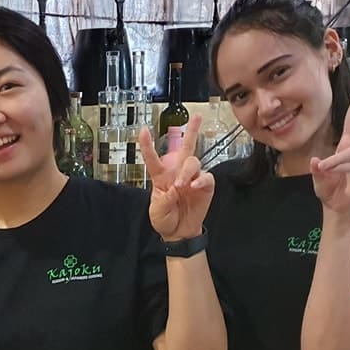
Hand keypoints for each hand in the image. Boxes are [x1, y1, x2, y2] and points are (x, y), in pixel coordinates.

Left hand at [139, 114, 214, 241]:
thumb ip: (164, 199)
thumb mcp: (157, 211)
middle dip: (192, 131)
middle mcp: (178, 173)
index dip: (148, 145)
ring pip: (193, 162)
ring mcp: (192, 178)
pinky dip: (201, 181)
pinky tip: (195, 187)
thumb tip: (175, 188)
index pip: (154, 158)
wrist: (179, 232)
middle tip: (197, 117)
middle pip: (185, 147)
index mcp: (161, 176)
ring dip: (187, 172)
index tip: (143, 130)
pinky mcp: (205, 186)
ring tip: (182, 185)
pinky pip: (206, 177)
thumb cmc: (165, 219)